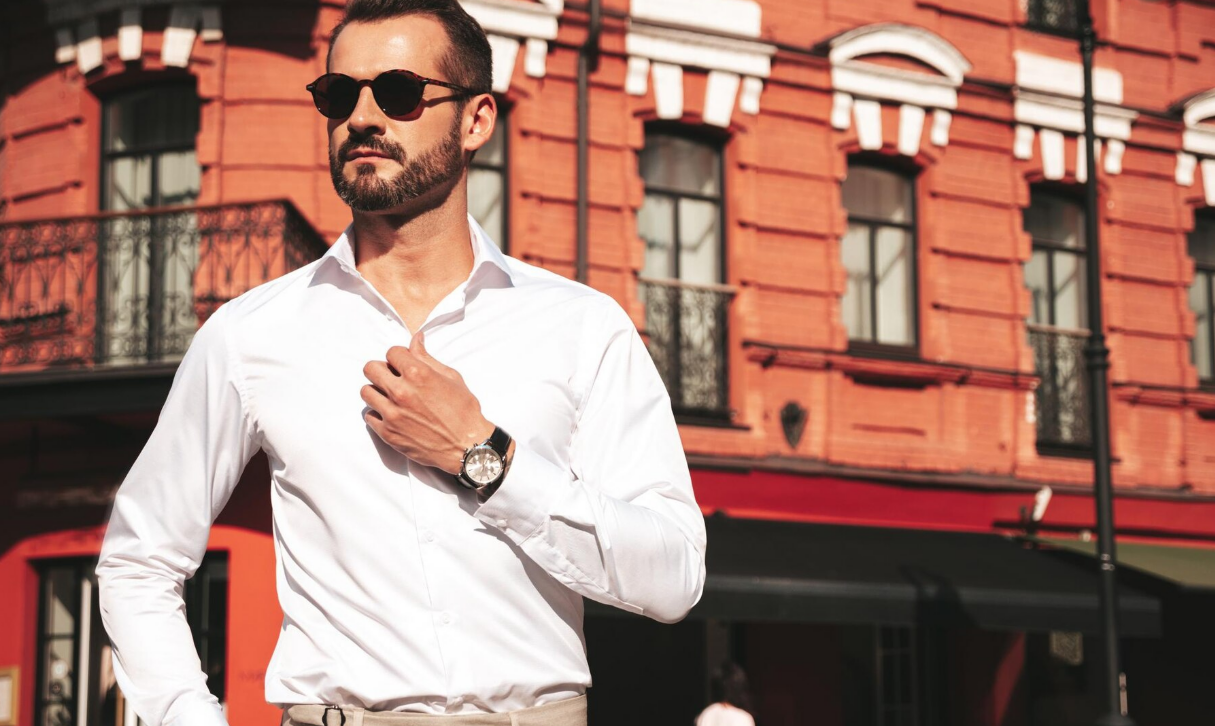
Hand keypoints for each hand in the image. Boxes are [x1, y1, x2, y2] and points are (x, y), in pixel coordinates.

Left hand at [361, 330, 493, 473]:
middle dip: (382, 369)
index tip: (404, 364)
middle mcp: (401, 392)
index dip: (399, 357)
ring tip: (390, 397)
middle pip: (370, 368)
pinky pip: (369, 416)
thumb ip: (427, 358)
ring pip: (366, 392)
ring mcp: (392, 413)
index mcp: (418, 374)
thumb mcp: (451, 377)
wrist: (468, 446)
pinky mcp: (388, 433)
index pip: (391, 352)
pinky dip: (378, 413)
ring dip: (377, 391)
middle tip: (392, 378)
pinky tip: (392, 414)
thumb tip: (416, 338)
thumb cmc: (464, 411)